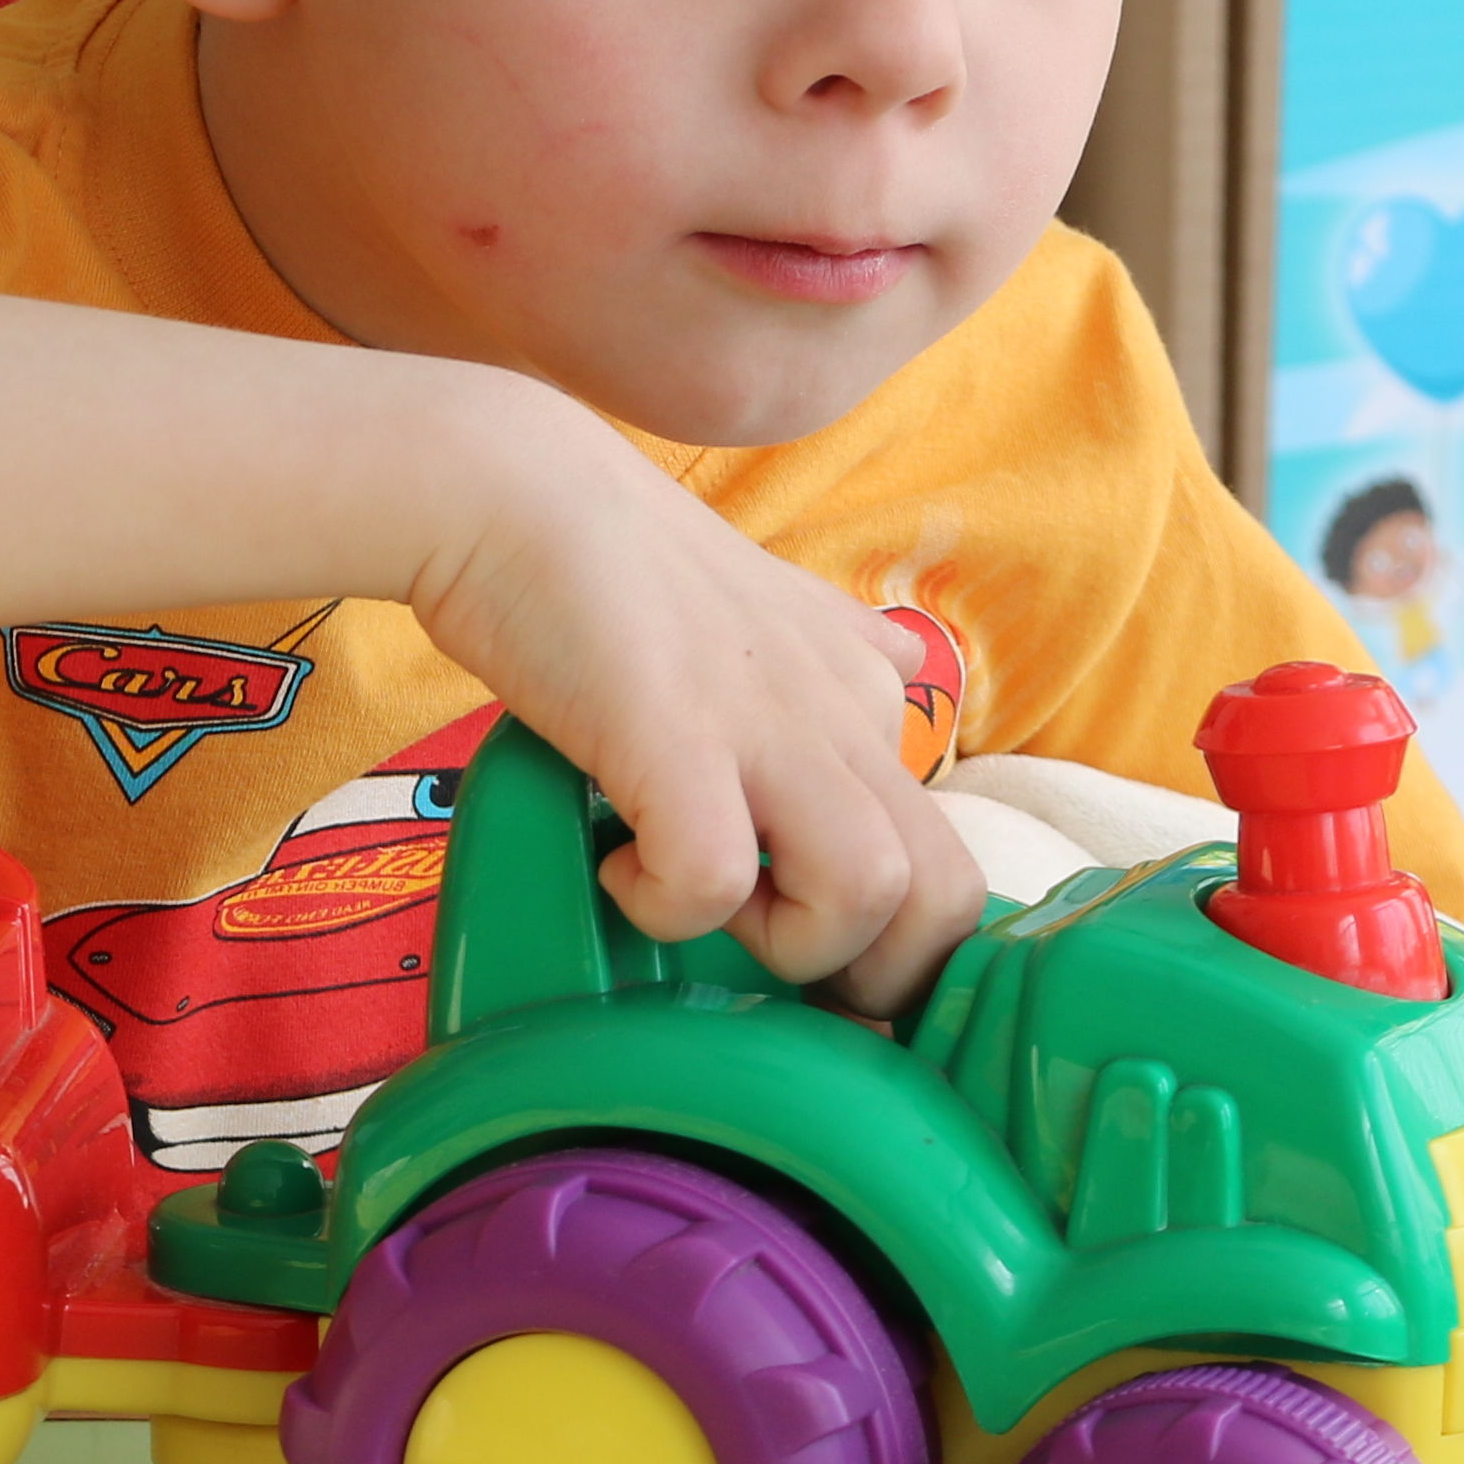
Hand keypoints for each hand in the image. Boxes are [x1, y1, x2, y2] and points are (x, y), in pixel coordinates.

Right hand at [406, 383, 983, 1018]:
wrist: (512, 491)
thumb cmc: (613, 563)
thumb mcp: (766, 599)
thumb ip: (838, 647)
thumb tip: (906, 670)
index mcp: (863, 692)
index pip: (950, 862)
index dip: (891, 942)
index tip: (801, 940)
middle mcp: (841, 712)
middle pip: (945, 897)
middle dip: (866, 972)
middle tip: (761, 949)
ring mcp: (766, 724)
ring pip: (868, 893)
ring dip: (782, 941)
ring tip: (696, 897)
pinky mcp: (676, 736)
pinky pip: (713, 879)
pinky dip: (663, 903)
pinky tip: (614, 861)